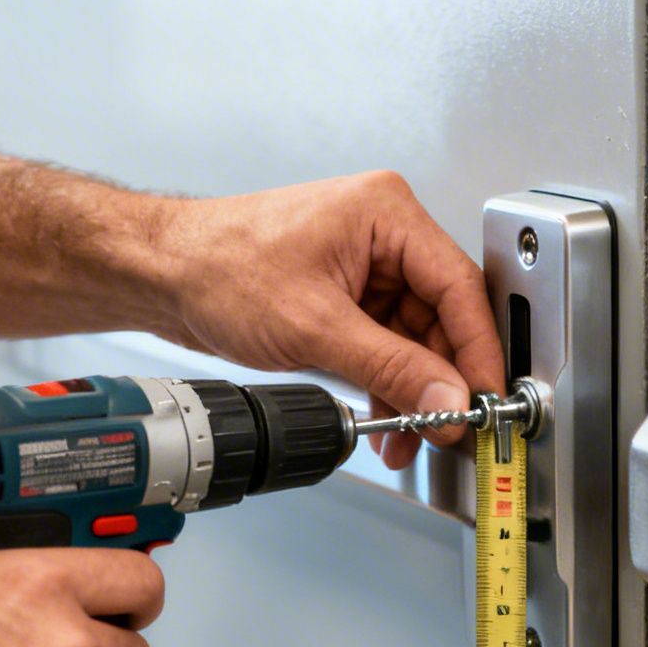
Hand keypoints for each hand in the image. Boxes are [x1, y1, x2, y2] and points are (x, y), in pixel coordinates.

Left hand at [154, 171, 504, 469]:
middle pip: (441, 316)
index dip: (478, 348)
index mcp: (386, 212)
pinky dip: (386, 383)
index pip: (458, 284)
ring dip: (412, 390)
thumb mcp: (315, 326)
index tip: (486, 395)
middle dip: (440, 379)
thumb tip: (447, 396)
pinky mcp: (347, 295)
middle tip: (447, 424)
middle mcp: (383, 234)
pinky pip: (386, 344)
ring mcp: (366, 265)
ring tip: (409, 434)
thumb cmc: (217, 265)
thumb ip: (390, 367)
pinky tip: (386, 418)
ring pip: (415, 338)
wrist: (161, 273)